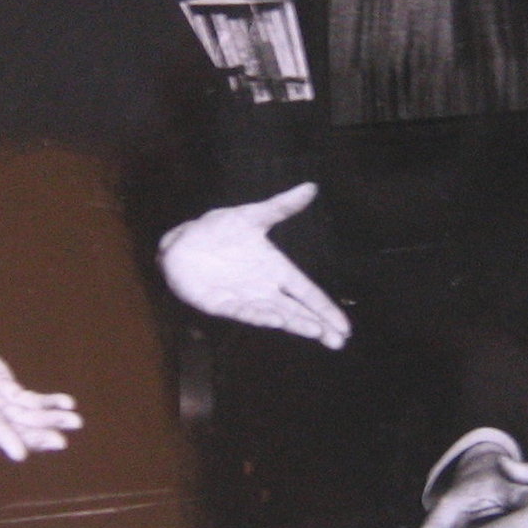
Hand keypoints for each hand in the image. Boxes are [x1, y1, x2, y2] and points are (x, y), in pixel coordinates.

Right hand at [0, 295, 83, 461]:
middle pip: (3, 425)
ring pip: (18, 419)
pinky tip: (67, 405)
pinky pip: (25, 404)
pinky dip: (46, 406)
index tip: (20, 454)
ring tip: (76, 422)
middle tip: (61, 442)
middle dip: (32, 435)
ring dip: (46, 423)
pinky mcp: (1, 391)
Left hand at [157, 182, 350, 348]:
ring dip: (295, 323)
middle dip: (318, 325)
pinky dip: (260, 316)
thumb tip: (311, 186)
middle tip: (339, 341)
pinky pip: (244, 312)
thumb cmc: (219, 230)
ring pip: (276, 315)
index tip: (345, 326)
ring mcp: (244, 298)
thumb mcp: (252, 216)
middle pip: (297, 310)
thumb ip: (281, 206)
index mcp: (277, 270)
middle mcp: (264, 289)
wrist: (183, 242)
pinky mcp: (221, 304)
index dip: (325, 308)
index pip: (307, 292)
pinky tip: (276, 320)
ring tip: (316, 332)